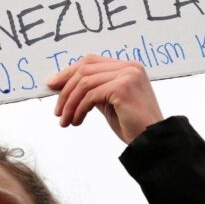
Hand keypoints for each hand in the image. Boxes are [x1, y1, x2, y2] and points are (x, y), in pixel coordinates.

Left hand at [46, 54, 163, 143]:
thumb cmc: (133, 125)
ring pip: (84, 83)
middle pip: (84, 69)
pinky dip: (79, 109)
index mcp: (128, 67)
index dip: (68, 72)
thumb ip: (94, 90)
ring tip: (65, 121)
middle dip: (65, 90)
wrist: (152, 141)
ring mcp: (127, 75)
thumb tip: (64, 85)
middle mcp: (129, 67)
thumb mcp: (109, 103)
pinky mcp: (123, 88)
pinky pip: (90, 96)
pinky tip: (77, 121)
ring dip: (70, 104)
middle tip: (58, 111)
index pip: (90, 62)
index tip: (52, 86)